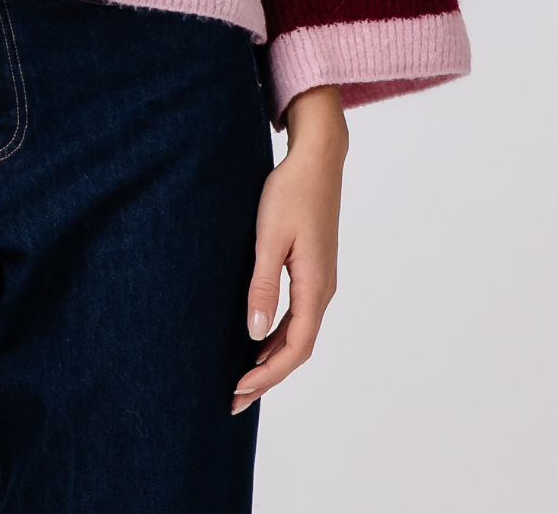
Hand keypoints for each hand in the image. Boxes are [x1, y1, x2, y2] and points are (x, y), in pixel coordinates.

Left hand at [232, 84, 347, 413]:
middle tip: (233, 398)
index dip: (268, 375)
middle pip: (298, 348)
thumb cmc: (291, 192)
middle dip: (267, 376)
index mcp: (315, 286)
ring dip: (272, 357)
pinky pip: (298, 314)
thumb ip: (262, 286)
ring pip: (299, 333)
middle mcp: (323, 290)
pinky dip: (278, 334)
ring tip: (242, 376)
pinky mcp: (313, 269)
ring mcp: (320, 280)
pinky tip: (257, 337)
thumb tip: (253, 333)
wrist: (317, 159)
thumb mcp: (269, 238)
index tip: (239, 390)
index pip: (295, 348)